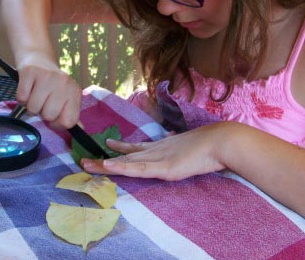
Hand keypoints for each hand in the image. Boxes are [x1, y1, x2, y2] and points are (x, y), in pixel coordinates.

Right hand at [16, 52, 81, 127]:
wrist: (39, 59)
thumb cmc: (52, 84)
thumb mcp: (66, 97)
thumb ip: (71, 114)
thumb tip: (80, 129)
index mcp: (75, 92)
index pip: (69, 121)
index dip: (58, 124)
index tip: (54, 116)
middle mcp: (64, 83)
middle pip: (49, 116)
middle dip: (43, 112)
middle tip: (43, 100)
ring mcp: (47, 77)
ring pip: (33, 108)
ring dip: (31, 105)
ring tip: (35, 94)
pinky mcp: (30, 72)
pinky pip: (21, 98)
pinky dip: (21, 97)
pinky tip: (28, 88)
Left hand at [81, 123, 230, 180]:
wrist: (220, 141)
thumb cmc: (209, 145)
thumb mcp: (189, 144)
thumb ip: (178, 144)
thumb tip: (173, 135)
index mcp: (162, 146)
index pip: (137, 148)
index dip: (121, 148)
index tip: (108, 144)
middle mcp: (156, 150)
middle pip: (125, 156)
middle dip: (104, 159)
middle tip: (84, 160)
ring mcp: (158, 158)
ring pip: (126, 163)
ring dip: (104, 165)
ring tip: (86, 165)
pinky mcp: (163, 167)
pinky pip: (138, 169)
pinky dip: (121, 168)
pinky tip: (107, 165)